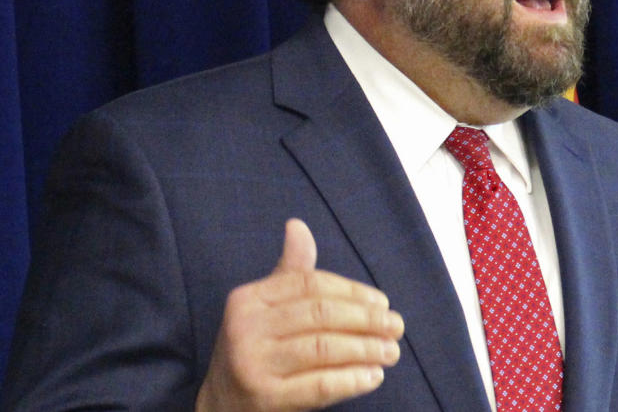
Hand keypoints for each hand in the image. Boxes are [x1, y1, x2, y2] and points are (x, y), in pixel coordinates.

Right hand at [195, 219, 404, 411]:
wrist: (221, 405)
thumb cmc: (254, 348)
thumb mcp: (264, 309)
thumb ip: (289, 272)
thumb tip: (298, 225)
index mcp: (248, 299)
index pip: (310, 284)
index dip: (351, 291)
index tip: (382, 302)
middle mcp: (245, 328)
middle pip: (320, 314)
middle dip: (366, 319)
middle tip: (396, 326)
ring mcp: (253, 365)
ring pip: (324, 348)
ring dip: (366, 349)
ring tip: (391, 351)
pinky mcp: (265, 399)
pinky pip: (319, 386)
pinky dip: (352, 380)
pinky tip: (373, 376)